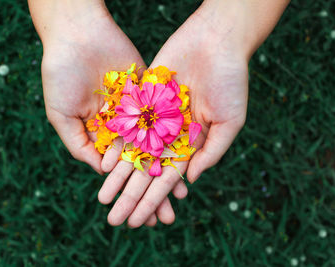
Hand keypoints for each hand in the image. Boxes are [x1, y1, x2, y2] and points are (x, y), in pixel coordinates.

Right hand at [29, 0, 186, 225]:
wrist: (78, 35)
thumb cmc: (61, 75)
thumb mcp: (61, 115)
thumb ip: (78, 144)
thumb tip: (101, 172)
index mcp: (98, 133)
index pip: (116, 172)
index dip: (127, 194)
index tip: (138, 219)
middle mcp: (120, 126)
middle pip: (139, 164)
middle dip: (151, 191)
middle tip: (165, 219)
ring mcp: (137, 110)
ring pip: (157, 147)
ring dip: (168, 173)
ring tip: (182, 199)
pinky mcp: (151, 93)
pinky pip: (166, 121)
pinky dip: (177, 142)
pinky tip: (188, 162)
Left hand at [104, 0, 251, 227]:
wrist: (216, 41)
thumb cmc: (231, 80)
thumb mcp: (230, 122)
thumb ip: (211, 152)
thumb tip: (189, 181)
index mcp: (190, 143)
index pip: (169, 179)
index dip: (155, 201)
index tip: (142, 222)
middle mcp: (169, 134)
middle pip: (146, 171)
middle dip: (131, 196)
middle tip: (114, 219)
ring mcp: (154, 117)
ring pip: (132, 153)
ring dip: (118, 177)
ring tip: (103, 199)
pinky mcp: (142, 99)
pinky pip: (126, 126)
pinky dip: (115, 146)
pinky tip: (103, 165)